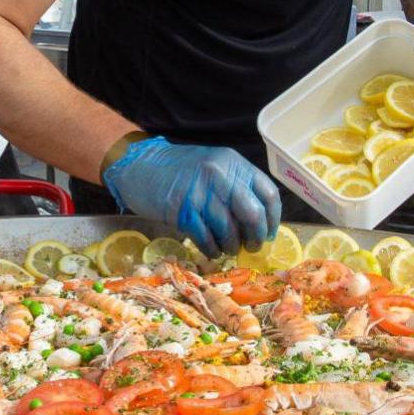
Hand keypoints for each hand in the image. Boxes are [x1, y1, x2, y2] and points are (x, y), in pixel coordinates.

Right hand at [102, 138, 280, 257]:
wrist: (141, 166)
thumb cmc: (181, 171)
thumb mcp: (215, 167)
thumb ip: (237, 187)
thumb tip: (260, 223)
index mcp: (234, 163)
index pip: (268, 193)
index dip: (273, 219)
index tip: (270, 233)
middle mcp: (220, 175)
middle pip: (252, 213)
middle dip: (256, 236)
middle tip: (251, 247)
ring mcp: (201, 193)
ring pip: (229, 230)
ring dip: (231, 246)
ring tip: (228, 248)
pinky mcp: (182, 210)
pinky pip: (206, 238)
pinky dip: (213, 249)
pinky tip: (213, 251)